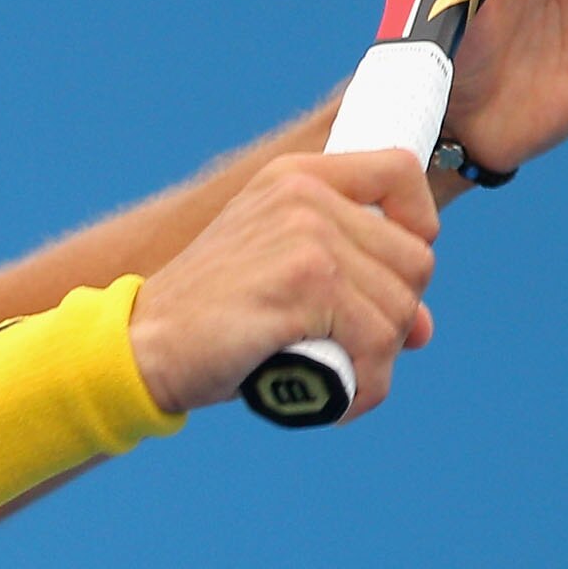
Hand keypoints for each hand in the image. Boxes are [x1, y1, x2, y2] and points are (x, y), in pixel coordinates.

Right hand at [129, 149, 438, 418]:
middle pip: (414, 261)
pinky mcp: (306, 287)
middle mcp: (305, 197)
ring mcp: (307, 238)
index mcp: (295, 179)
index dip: (417, 223)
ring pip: (401, 312)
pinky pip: (376, 347)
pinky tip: (329, 397)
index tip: (392, 271)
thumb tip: (424, 327)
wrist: (143, 347)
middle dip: (392, 319)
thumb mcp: (281, 276)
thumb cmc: (213, 320)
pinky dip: (362, 388)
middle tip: (344, 349)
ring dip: (376, 363)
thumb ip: (351, 282)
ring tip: (331, 378)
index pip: (399, 170)